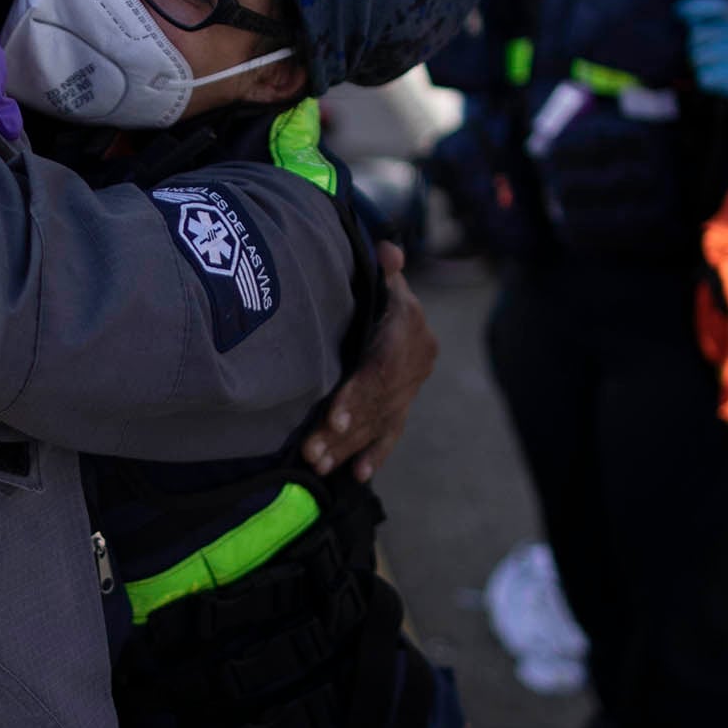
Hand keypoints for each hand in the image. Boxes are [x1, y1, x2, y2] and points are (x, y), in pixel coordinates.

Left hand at [301, 245, 431, 480]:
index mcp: (408, 330)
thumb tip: (388, 252)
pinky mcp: (402, 406)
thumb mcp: (382, 273)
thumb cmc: (380, 287)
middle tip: (312, 451)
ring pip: (379, 422)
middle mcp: (415, 363)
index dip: (360, 395)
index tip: (335, 416)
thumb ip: (385, 267)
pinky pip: (391, 433)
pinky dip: (376, 454)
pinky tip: (359, 475)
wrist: (400, 309)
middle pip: (376, 404)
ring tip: (318, 464)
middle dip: (344, 429)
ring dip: (349, 446)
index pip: (384, 370)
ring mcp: (410, 388)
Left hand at [678, 0, 727, 125]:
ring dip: (697, 66)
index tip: (677, 10)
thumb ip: (708, 21)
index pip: (719, 4)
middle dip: (693, 47)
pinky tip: (717, 82)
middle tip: (706, 57)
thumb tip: (679, 10)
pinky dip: (705, 81)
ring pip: (697, 57)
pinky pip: (704, 77)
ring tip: (713, 69)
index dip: (696, 5)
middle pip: (697, 34)